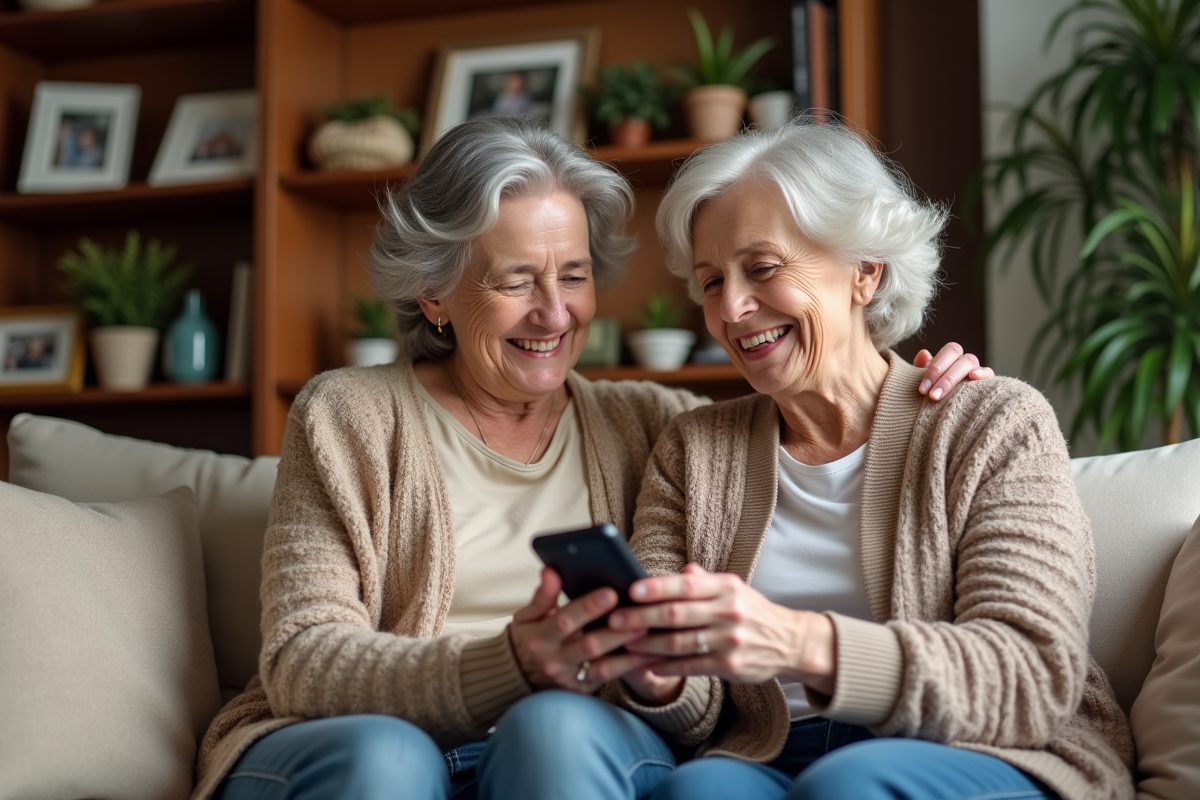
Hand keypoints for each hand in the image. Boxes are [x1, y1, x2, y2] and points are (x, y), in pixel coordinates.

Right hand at [509, 568, 661, 693]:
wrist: (521, 673)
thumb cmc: (530, 636)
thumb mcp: (527, 616)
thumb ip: (542, 596)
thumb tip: (551, 571)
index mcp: (540, 638)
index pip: (565, 621)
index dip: (587, 607)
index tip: (611, 592)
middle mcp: (554, 661)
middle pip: (589, 645)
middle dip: (616, 630)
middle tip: (642, 614)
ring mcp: (570, 678)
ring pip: (604, 665)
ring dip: (629, 650)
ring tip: (651, 632)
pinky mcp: (584, 689)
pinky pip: (611, 677)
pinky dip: (631, 665)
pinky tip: (650, 652)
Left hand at [609, 564, 836, 695]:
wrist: (790, 642)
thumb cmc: (751, 611)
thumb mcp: (732, 588)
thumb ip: (703, 580)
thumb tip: (680, 570)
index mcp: (726, 587)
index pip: (687, 584)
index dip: (657, 587)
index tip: (630, 589)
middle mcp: (729, 611)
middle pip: (678, 614)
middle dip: (642, 617)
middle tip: (615, 619)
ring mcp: (730, 640)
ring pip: (681, 643)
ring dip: (649, 645)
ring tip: (626, 643)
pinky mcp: (731, 666)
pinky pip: (692, 666)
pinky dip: (668, 667)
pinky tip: (648, 665)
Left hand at [914, 342, 993, 400]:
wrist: (940, 418)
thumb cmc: (931, 397)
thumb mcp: (924, 385)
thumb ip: (920, 369)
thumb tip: (924, 354)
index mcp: (950, 358)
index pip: (948, 351)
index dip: (936, 368)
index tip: (923, 390)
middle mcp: (963, 362)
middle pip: (958, 356)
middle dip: (944, 377)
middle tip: (932, 396)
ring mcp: (976, 371)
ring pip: (971, 362)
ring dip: (955, 377)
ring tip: (945, 394)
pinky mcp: (987, 384)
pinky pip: (989, 374)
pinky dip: (983, 374)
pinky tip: (973, 378)